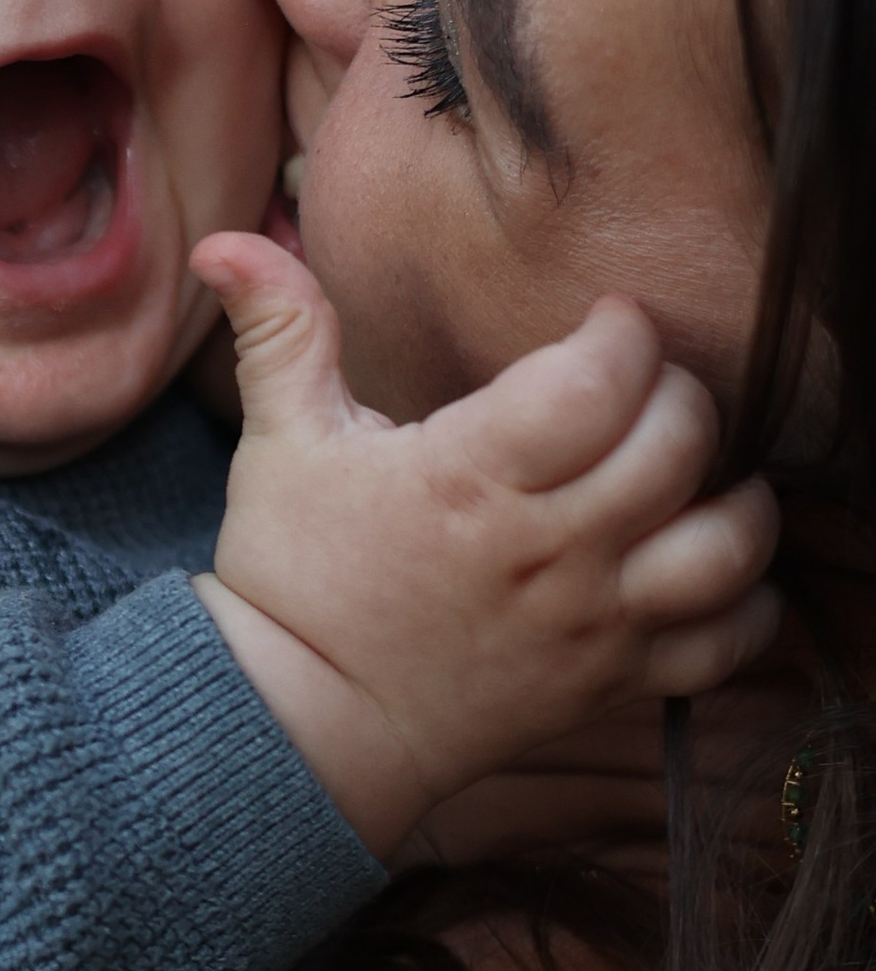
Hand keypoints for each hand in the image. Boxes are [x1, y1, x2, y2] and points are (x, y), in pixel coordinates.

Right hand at [188, 235, 781, 863]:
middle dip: (680, 394)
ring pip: (726, 544)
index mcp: (469, 477)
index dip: (623, 333)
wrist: (300, 726)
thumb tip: (224, 244)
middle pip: (678, 443)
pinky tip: (709, 566)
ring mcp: (588, 621)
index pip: (600, 378)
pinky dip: (745, 605)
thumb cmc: (295, 579)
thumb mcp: (280, 444)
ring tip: (700, 475)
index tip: (604, 325)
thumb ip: (279, 332)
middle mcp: (545, 549)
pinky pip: (725, 644)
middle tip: (644, 392)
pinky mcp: (610, 681)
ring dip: (738, 497)